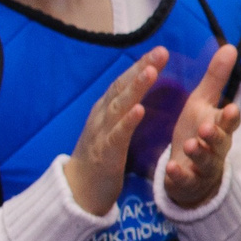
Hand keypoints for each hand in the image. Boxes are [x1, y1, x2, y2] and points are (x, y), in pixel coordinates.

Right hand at [65, 47, 163, 215]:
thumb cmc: (101, 156)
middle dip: (141, 68)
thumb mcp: (113, 127)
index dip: (141, 65)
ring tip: (151, 71)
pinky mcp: (104, 153)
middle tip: (161, 51)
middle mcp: (102, 116)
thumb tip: (140, 87)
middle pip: (121, 88)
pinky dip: (127, 121)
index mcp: (106, 110)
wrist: (79, 190)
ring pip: (118, 106)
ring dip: (135, 88)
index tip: (161, 50)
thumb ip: (124, 108)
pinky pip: (117, 135)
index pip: (124, 82)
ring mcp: (101, 133)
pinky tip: (139, 110)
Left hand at [161, 43, 240, 209]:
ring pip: (206, 161)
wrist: (192, 172)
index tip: (230, 108)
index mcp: (220, 126)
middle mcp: (216, 147)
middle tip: (206, 128)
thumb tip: (231, 46)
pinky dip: (180, 174)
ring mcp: (203, 166)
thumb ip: (216, 78)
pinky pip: (186, 179)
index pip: (229, 121)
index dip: (230, 117)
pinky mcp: (188, 181)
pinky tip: (171, 168)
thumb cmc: (198, 131)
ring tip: (189, 145)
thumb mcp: (204, 104)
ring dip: (199, 153)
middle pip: (221, 142)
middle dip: (215, 135)